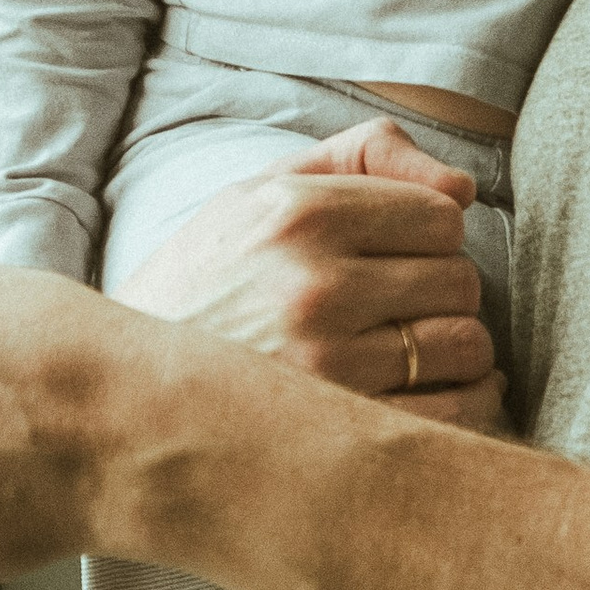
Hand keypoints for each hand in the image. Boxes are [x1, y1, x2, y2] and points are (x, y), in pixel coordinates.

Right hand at [115, 117, 502, 425]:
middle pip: (460, 281)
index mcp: (298, 213)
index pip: (443, 216)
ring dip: (453, 349)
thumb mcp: (260, 191)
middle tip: (396, 306)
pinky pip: (453, 413)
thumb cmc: (207, 278)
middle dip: (441, 292)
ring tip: (407, 349)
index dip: (429, 236)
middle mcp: (314, 285)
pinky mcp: (335, 430)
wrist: (123, 383)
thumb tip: (463, 187)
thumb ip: (362, 158)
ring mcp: (326, 364)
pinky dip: (460, 402)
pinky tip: (427, 392)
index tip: (395, 254)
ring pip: (466, 346)